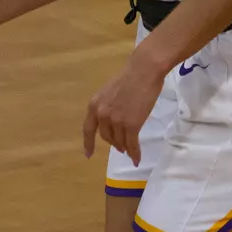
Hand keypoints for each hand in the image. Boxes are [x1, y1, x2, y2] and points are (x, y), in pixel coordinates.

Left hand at [82, 50, 167, 164]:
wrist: (144, 71)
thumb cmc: (130, 78)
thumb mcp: (109, 93)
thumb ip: (107, 107)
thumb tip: (111, 121)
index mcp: (94, 105)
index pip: (88, 129)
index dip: (88, 143)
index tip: (88, 155)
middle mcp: (102, 115)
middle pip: (106, 137)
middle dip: (114, 143)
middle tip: (121, 147)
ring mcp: (116, 121)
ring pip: (119, 141)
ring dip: (124, 148)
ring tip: (129, 151)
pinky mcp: (131, 125)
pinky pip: (132, 144)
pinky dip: (134, 153)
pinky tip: (136, 159)